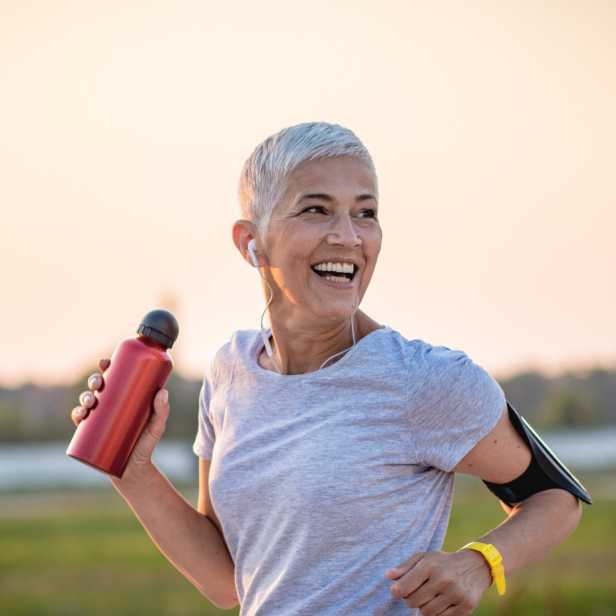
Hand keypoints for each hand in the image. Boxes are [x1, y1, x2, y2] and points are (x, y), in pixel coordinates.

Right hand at [70, 358, 170, 485]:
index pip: (114, 377)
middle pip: (99, 386)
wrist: (133, 471)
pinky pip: (80, 420)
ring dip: (84, 396)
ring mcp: (99, 419)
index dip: (107, 367)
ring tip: (91, 401)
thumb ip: (162, 411)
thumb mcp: (156, 427)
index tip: (105, 362)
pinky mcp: (91, 433)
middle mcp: (110, 405)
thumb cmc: (146, 445)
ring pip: (87, 401)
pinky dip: (77, 414)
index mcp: (125, 397)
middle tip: (99, 384)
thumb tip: (162, 392)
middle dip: (94, 380)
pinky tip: (80, 413)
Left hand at [386, 550, 491, 615]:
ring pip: (426, 612)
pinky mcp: (465, 607)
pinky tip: (440, 602)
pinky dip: (437, 613)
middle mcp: (443, 580)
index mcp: (429, 566)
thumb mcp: (424, 558)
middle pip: (413, 602)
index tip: (398, 590)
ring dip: (424, 606)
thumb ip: (405, 567)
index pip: (403, 587)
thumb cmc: (443, 563)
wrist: (475, 566)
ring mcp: (455, 594)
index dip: (396, 591)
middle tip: (415, 592)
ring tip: (429, 596)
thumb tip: (389, 575)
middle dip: (410, 599)